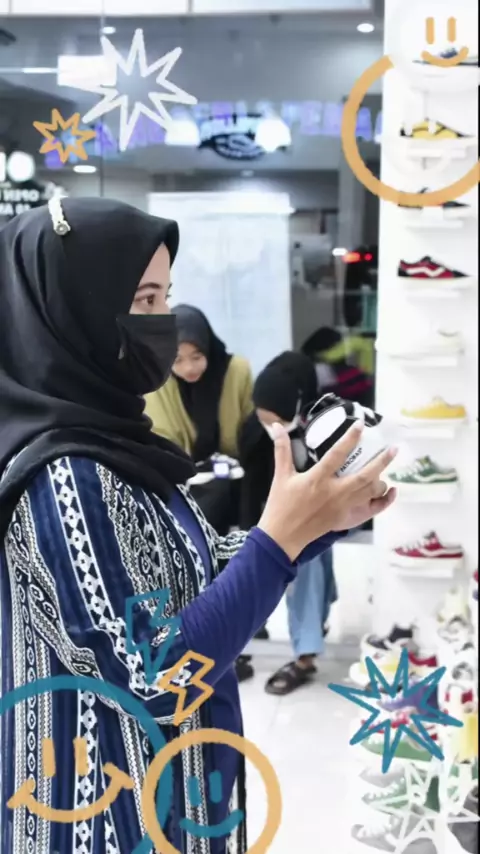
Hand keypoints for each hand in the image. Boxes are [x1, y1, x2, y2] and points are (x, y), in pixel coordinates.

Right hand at [258, 422, 396, 560]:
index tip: (361, 425)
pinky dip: (385, 501)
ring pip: (370, 491)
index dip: (350, 438)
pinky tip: (392, 491)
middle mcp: (334, 492)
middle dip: (382, 461)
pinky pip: (372, 510)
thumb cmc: (281, 504)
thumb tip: (275, 426)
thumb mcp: (281, 475)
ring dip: (381, 478)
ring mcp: (343, 506)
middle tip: (393, 448)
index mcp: (317, 479)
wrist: (283, 535)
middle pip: (365, 475)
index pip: (337, 454)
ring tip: (385, 465)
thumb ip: (281, 449)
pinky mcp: (346, 518)